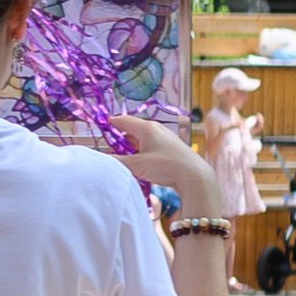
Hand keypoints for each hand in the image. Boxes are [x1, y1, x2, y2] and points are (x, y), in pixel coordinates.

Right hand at [103, 116, 219, 211]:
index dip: (109, 124)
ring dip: (131, 148)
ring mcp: (165, 138)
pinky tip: (141, 165)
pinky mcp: (172, 148)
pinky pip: (151, 146)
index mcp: (146, 127)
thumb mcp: (137, 165)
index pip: (122, 120)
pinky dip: (142, 153)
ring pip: (142, 139)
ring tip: (125, 161)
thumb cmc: (165, 166)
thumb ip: (117, 161)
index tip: (100, 130)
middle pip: (132, 130)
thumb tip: (103, 159)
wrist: (195, 176)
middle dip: (119, 140)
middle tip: (110, 153)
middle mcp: (156, 129)